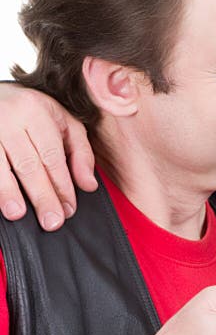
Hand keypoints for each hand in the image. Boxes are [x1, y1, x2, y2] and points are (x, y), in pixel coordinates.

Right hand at [0, 83, 95, 228]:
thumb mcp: (65, 123)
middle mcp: (10, 118)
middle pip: (28, 164)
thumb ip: (80, 153)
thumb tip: (89, 185)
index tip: (68, 210)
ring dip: (8, 192)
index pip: (52, 156)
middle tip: (52, 222)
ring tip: (18, 215)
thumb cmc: (34, 113)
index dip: (62, 185)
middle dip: (42, 195)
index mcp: (37, 112)